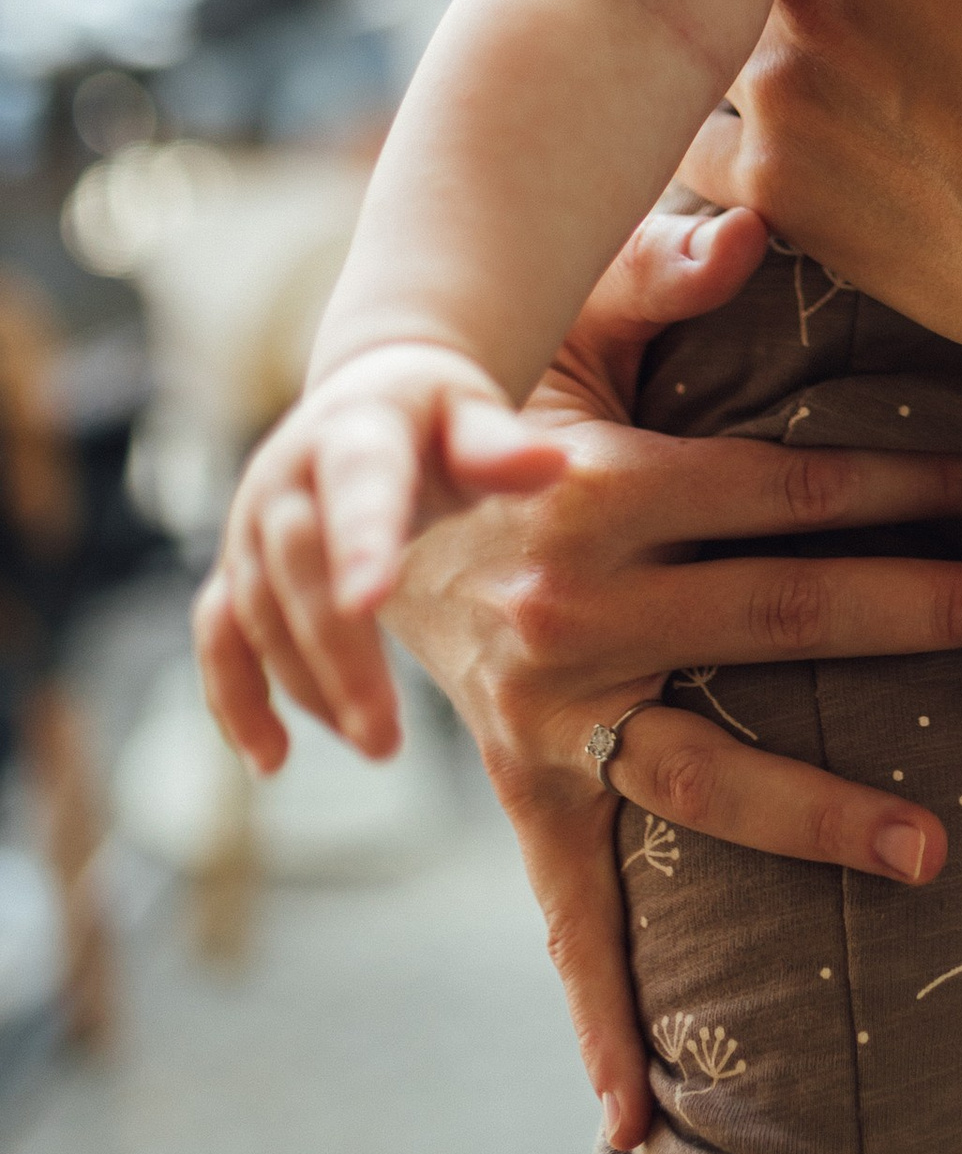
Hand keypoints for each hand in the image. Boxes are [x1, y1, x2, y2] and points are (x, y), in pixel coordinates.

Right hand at [192, 200, 961, 1144]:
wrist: (354, 508)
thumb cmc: (501, 393)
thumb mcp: (568, 316)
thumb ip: (661, 269)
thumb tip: (749, 219)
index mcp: (607, 483)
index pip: (799, 485)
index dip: (919, 481)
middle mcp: (581, 603)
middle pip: (790, 610)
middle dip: (932, 605)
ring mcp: (551, 708)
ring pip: (711, 769)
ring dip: (826, 811)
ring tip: (937, 852)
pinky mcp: (523, 779)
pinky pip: (570, 900)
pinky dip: (597, 1005)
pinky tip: (640, 1108)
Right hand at [205, 339, 566, 763]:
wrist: (373, 394)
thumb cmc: (439, 417)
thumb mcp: (473, 414)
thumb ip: (499, 446)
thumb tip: (550, 464)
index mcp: (356, 430)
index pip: (357, 483)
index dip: (360, 541)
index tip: (371, 603)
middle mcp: (286, 476)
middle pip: (297, 567)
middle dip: (336, 655)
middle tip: (386, 735)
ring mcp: (250, 525)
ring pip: (256, 613)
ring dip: (306, 687)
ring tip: (376, 747)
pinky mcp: (236, 570)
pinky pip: (219, 638)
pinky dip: (235, 699)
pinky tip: (273, 759)